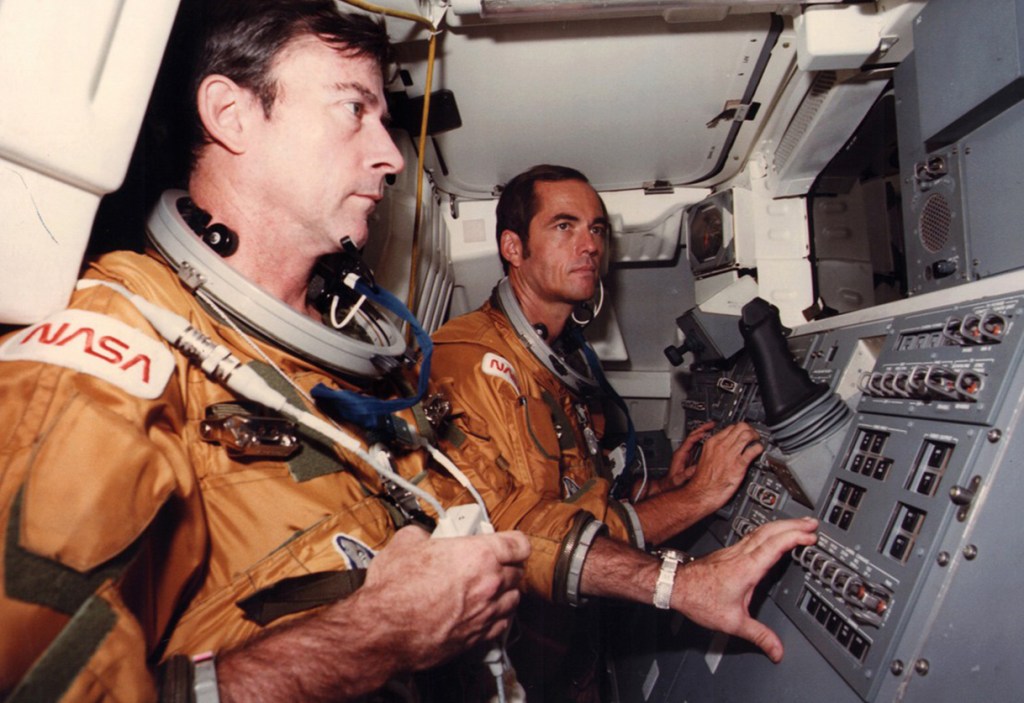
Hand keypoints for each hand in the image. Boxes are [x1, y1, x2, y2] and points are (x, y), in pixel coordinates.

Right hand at [360, 525, 530, 670]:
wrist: (384, 630)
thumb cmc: (394, 590)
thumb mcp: (405, 544)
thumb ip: (421, 535)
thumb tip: (421, 536)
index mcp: (479, 555)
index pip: (519, 545)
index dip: (515, 542)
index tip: (511, 543)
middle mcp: (490, 584)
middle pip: (518, 572)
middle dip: (507, 566)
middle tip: (492, 564)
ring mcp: (486, 612)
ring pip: (514, 599)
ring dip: (506, 592)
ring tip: (491, 588)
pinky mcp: (478, 637)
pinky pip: (502, 623)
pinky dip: (497, 616)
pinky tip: (484, 612)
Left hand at [670, 517, 818, 661]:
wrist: (675, 585)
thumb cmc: (699, 598)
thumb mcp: (733, 622)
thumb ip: (758, 636)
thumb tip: (777, 650)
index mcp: (747, 567)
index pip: (774, 545)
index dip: (794, 537)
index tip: (811, 536)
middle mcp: (741, 554)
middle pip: (771, 531)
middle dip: (793, 525)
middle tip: (812, 523)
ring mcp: (735, 551)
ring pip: (761, 530)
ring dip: (782, 525)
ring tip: (799, 524)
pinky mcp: (729, 552)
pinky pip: (754, 535)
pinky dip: (769, 531)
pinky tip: (773, 534)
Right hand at [674, 422, 761, 510]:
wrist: (701, 494)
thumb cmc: (702, 481)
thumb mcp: (705, 458)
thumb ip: (715, 451)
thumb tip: (723, 450)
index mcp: (712, 443)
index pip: (729, 427)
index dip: (739, 428)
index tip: (743, 432)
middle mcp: (721, 446)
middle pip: (740, 427)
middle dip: (749, 429)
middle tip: (753, 435)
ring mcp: (730, 454)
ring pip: (747, 435)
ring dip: (755, 436)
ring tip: (757, 441)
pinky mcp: (739, 465)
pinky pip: (752, 450)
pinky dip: (759, 448)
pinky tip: (759, 451)